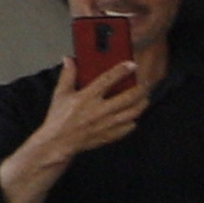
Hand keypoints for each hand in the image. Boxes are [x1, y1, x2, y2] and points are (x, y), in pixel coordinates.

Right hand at [32, 56, 155, 167]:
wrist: (58, 142)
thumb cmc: (59, 118)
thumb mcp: (60, 94)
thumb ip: (67, 75)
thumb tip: (68, 59)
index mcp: (86, 98)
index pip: (107, 80)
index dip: (121, 71)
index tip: (132, 65)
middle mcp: (99, 110)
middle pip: (128, 97)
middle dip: (141, 89)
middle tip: (145, 83)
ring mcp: (107, 124)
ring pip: (133, 112)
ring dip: (142, 104)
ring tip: (144, 97)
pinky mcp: (110, 135)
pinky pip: (130, 127)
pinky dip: (134, 120)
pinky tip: (134, 114)